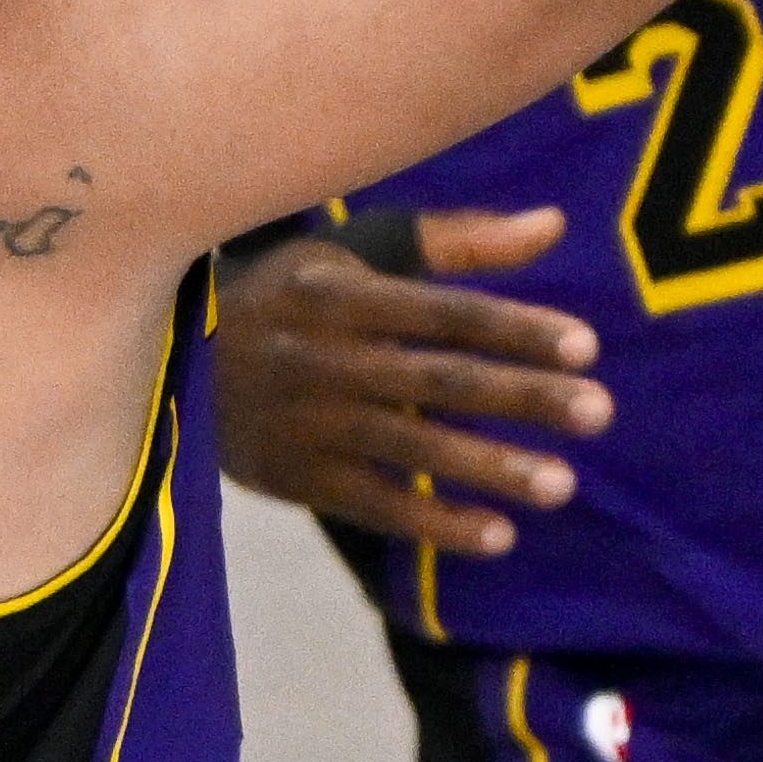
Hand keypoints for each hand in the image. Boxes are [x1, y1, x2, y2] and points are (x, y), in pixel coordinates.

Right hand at [211, 209, 609, 551]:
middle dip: (521, 397)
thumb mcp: (353, 254)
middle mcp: (327, 357)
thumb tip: (554, 224)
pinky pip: (374, 505)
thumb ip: (455, 243)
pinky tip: (498, 536)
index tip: (587, 345)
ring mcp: (309, 422)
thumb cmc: (289, 297)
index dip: (514, 326)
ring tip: (563, 485)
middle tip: (600, 412)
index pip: (443, 311)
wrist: (162, 359)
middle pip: (438, 379)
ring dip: (489, 468)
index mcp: (344, 293)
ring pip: (411, 448)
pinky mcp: (295, 478)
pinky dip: (434, 523)